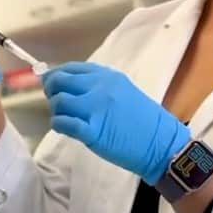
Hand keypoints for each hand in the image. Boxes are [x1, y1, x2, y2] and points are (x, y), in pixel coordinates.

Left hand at [43, 62, 190, 184]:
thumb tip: (71, 85)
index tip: (52, 82)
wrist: (161, 144)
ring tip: (63, 116)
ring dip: (56, 109)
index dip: (57, 74)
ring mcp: (95, 109)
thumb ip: (100, 86)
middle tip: (54, 100)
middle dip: (51, 90)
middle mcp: (100, 88)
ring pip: (59, 102)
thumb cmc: (144, 120)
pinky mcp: (92, 132)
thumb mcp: (124, 91)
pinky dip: (58, 124)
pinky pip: (63, 123)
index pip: (72, 68)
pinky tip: (63, 127)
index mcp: (108, 77)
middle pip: (60, 81)